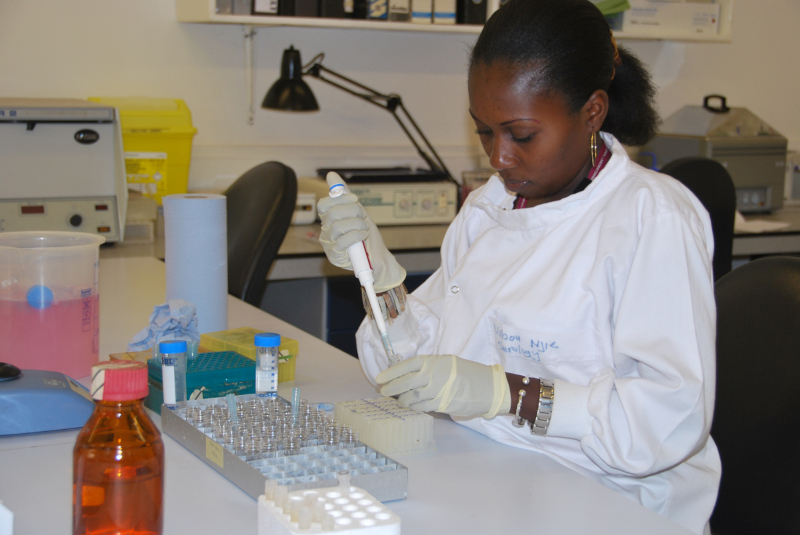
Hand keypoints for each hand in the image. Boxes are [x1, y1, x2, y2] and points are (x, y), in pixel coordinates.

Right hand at [317, 192, 405, 291]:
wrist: (379, 259)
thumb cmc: (367, 236)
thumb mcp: (358, 212)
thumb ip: (344, 196)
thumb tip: (331, 175)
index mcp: (329, 220)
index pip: (324, 205)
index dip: (339, 198)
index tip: (355, 199)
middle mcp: (326, 231)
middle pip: (331, 213)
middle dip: (352, 211)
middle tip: (363, 216)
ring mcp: (329, 244)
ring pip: (337, 226)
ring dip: (356, 224)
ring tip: (365, 228)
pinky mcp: (334, 256)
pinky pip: (342, 241)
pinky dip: (356, 235)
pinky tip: (363, 236)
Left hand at [377, 355, 510, 418]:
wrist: (489, 387)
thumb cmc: (468, 373)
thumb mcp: (448, 363)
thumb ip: (430, 368)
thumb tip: (408, 375)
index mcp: (436, 362)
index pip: (408, 365)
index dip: (392, 372)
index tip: (380, 378)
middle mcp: (436, 375)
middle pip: (407, 382)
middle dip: (392, 388)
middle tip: (383, 391)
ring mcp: (439, 391)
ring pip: (413, 397)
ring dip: (402, 400)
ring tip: (398, 400)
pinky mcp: (443, 405)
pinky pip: (423, 407)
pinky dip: (414, 407)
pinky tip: (411, 406)